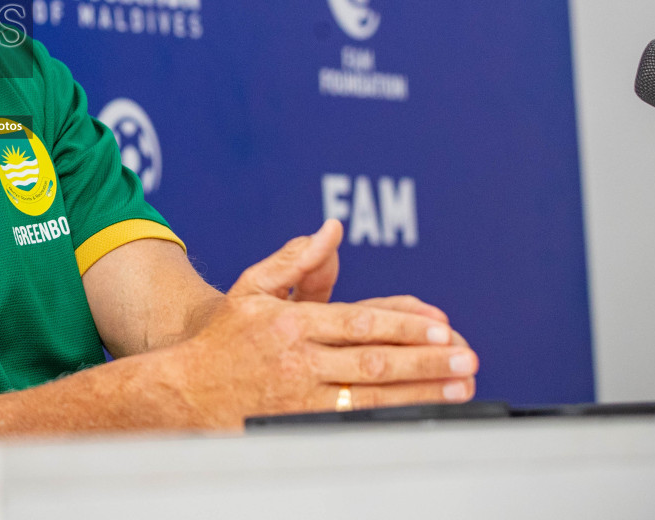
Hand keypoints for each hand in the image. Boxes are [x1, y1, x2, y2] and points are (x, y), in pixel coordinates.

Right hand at [153, 226, 476, 427]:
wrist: (187, 389)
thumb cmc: (224, 337)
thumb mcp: (252, 288)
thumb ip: (295, 259)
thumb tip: (331, 230)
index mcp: (290, 323)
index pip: (359, 322)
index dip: (404, 326)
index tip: (442, 328)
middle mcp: (297, 360)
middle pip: (373, 362)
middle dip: (426, 361)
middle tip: (467, 359)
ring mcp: (300, 397)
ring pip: (372, 396)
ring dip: (421, 392)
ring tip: (459, 387)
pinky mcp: (303, 425)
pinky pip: (356, 421)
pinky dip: (392, 417)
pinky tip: (421, 412)